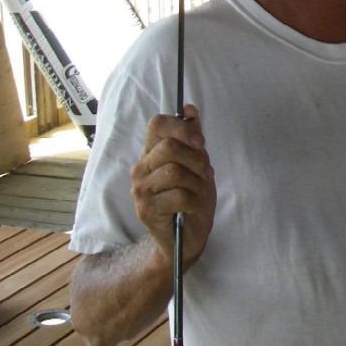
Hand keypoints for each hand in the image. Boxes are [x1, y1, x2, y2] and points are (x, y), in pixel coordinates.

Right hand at [130, 103, 216, 269]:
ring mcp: (140, 190)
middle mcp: (140, 169)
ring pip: (175, 172)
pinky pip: (178, 195)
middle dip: (196, 159)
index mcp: (151, 154)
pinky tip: (193, 207)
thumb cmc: (193, 198)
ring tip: (199, 192)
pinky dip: (194, 200)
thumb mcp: (198, 164)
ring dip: (197, 183)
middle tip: (206, 173)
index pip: (157, 124)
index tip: (200, 142)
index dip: (182, 128)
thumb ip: (193, 138)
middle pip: (169, 147)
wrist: (187, 236)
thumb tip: (189, 109)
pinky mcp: (146, 210)